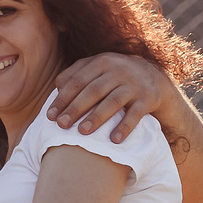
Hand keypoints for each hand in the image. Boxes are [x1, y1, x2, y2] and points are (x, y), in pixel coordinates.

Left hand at [46, 52, 172, 142]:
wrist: (153, 77)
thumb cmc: (115, 75)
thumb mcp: (97, 68)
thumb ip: (76, 74)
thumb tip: (56, 88)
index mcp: (102, 62)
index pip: (77, 81)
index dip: (62, 99)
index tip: (50, 116)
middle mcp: (118, 70)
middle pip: (93, 91)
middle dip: (75, 109)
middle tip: (61, 126)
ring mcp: (134, 84)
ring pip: (113, 101)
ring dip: (97, 117)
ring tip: (83, 132)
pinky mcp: (147, 98)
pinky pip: (135, 114)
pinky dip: (125, 127)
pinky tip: (114, 140)